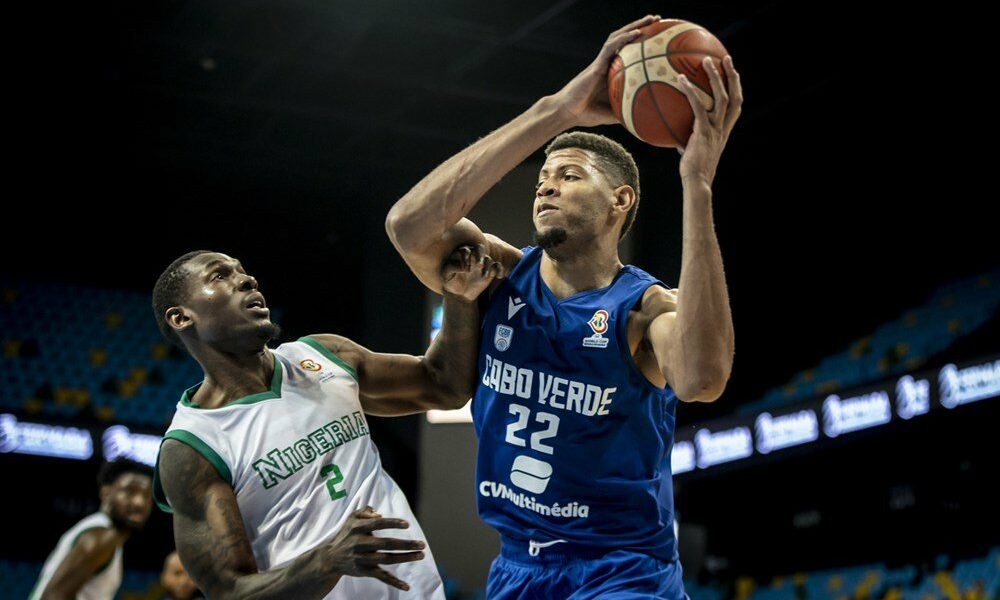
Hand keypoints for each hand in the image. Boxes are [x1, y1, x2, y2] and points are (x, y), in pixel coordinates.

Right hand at [320, 507, 425, 591]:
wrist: (331, 558)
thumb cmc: (346, 534)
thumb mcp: (351, 518)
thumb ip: (365, 512)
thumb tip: (380, 514)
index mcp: (358, 528)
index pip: (377, 524)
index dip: (392, 523)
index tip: (407, 525)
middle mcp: (360, 543)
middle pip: (385, 544)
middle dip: (405, 545)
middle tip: (422, 544)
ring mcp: (362, 559)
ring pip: (386, 559)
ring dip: (405, 558)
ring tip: (421, 555)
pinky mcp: (364, 571)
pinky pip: (380, 577)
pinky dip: (394, 582)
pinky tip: (406, 586)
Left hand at [441, 243, 501, 301]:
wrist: (459, 294)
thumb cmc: (450, 282)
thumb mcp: (445, 275)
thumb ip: (452, 267)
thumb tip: (465, 266)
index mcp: (461, 254)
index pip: (466, 250)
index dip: (466, 256)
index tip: (466, 268)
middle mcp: (472, 257)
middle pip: (480, 248)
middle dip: (480, 255)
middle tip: (479, 264)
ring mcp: (481, 264)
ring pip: (488, 259)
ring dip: (488, 266)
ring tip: (484, 276)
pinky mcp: (489, 271)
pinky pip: (497, 266)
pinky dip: (500, 270)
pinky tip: (499, 276)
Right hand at [552, 15, 660, 126]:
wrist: (568, 112)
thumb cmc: (586, 113)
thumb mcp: (611, 114)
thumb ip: (625, 112)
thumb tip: (642, 121)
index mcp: (611, 72)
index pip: (628, 52)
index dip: (642, 43)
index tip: (657, 37)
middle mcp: (607, 63)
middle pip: (625, 39)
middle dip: (641, 26)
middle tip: (657, 18)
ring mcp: (601, 62)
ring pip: (618, 37)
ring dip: (634, 26)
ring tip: (650, 19)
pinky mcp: (596, 64)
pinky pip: (610, 47)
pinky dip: (623, 38)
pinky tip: (636, 33)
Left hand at [676, 55, 742, 185]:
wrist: (697, 182)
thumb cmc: (693, 170)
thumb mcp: (692, 151)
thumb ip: (688, 140)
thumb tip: (674, 137)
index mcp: (724, 131)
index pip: (736, 106)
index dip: (736, 88)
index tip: (732, 73)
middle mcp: (723, 128)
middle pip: (734, 97)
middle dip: (731, 76)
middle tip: (725, 58)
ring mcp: (715, 129)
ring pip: (721, 98)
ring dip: (715, 77)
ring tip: (706, 60)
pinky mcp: (703, 132)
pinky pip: (697, 106)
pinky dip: (690, 91)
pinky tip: (680, 79)